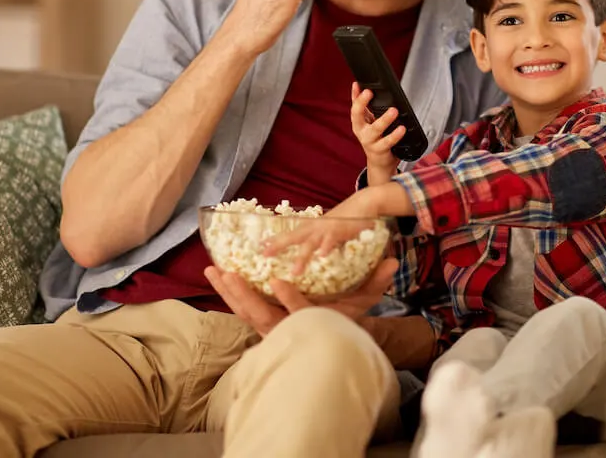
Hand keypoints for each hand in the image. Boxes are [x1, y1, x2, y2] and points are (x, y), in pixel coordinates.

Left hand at [204, 258, 397, 336]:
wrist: (330, 344)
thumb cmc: (344, 321)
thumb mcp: (362, 303)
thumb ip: (375, 283)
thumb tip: (392, 262)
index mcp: (312, 324)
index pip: (300, 314)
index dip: (289, 299)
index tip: (277, 281)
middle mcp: (287, 330)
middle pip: (262, 316)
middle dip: (244, 295)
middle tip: (230, 274)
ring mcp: (270, 330)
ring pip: (246, 313)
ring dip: (229, 292)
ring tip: (213, 270)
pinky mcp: (260, 324)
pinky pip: (241, 310)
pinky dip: (227, 294)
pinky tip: (215, 275)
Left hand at [262, 189, 385, 274]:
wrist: (365, 203)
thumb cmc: (347, 221)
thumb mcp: (328, 232)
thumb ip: (319, 242)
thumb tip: (311, 254)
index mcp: (311, 229)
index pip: (289, 235)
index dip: (274, 241)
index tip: (259, 247)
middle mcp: (315, 228)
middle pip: (292, 237)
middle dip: (278, 246)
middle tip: (264, 254)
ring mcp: (327, 229)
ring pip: (310, 244)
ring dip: (302, 257)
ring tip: (295, 272)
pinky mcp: (341, 231)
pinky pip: (332, 241)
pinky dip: (327, 247)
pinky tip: (322, 257)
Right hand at [350, 82, 404, 185]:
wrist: (380, 162)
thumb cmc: (374, 139)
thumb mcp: (367, 121)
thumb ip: (362, 105)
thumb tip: (357, 85)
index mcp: (358, 123)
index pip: (354, 107)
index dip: (356, 97)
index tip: (362, 86)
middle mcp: (361, 132)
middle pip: (357, 116)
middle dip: (362, 103)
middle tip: (369, 92)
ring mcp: (370, 142)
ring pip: (375, 129)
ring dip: (384, 119)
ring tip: (393, 111)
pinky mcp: (380, 150)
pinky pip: (388, 142)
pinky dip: (395, 135)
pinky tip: (401, 129)